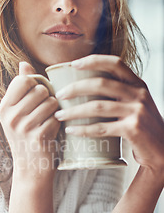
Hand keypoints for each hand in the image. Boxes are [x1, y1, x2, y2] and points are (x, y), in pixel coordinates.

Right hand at [0, 62, 59, 178]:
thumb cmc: (27, 136)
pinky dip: (58, 122)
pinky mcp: (38, 137)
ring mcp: (24, 128)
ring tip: (48, 120)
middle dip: (48, 97)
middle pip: (40, 90)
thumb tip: (24, 63)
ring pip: (51, 102)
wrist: (31, 168)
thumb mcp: (17, 113)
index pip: (23, 80)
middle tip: (45, 111)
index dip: (36, 84)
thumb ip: (21, 87)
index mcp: (4, 108)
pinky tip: (52, 131)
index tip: (37, 95)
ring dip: (55, 110)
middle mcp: (10, 117)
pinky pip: (56, 117)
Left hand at [54, 55, 163, 179]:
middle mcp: (139, 94)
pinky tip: (71, 130)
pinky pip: (101, 127)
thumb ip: (119, 94)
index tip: (73, 64)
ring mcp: (137, 111)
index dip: (93, 60)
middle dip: (75, 88)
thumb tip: (84, 87)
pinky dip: (83, 129)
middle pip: (100, 84)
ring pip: (97, 107)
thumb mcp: (135, 104)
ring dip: (74, 111)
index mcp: (138, 84)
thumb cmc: (142, 128)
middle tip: (59, 95)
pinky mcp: (133, 129)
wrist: (162, 152)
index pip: (115, 63)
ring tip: (59, 115)